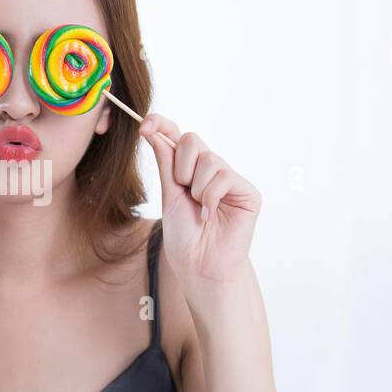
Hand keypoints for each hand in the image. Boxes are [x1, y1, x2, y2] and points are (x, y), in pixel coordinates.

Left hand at [138, 113, 261, 283]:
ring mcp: (230, 179)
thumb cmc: (184, 236)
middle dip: (181, 167)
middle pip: (192, 140)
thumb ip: (166, 164)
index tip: (144, 126)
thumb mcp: (169, 196)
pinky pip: (224, 178)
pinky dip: (211, 198)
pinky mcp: (247, 192)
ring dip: (196, 188)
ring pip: (208, 160)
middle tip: (183, 192)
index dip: (161, 124)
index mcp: (188, 169)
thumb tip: (154, 132)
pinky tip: (210, 216)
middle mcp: (210, 169)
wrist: (199, 266)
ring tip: (199, 210)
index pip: (176, 136)